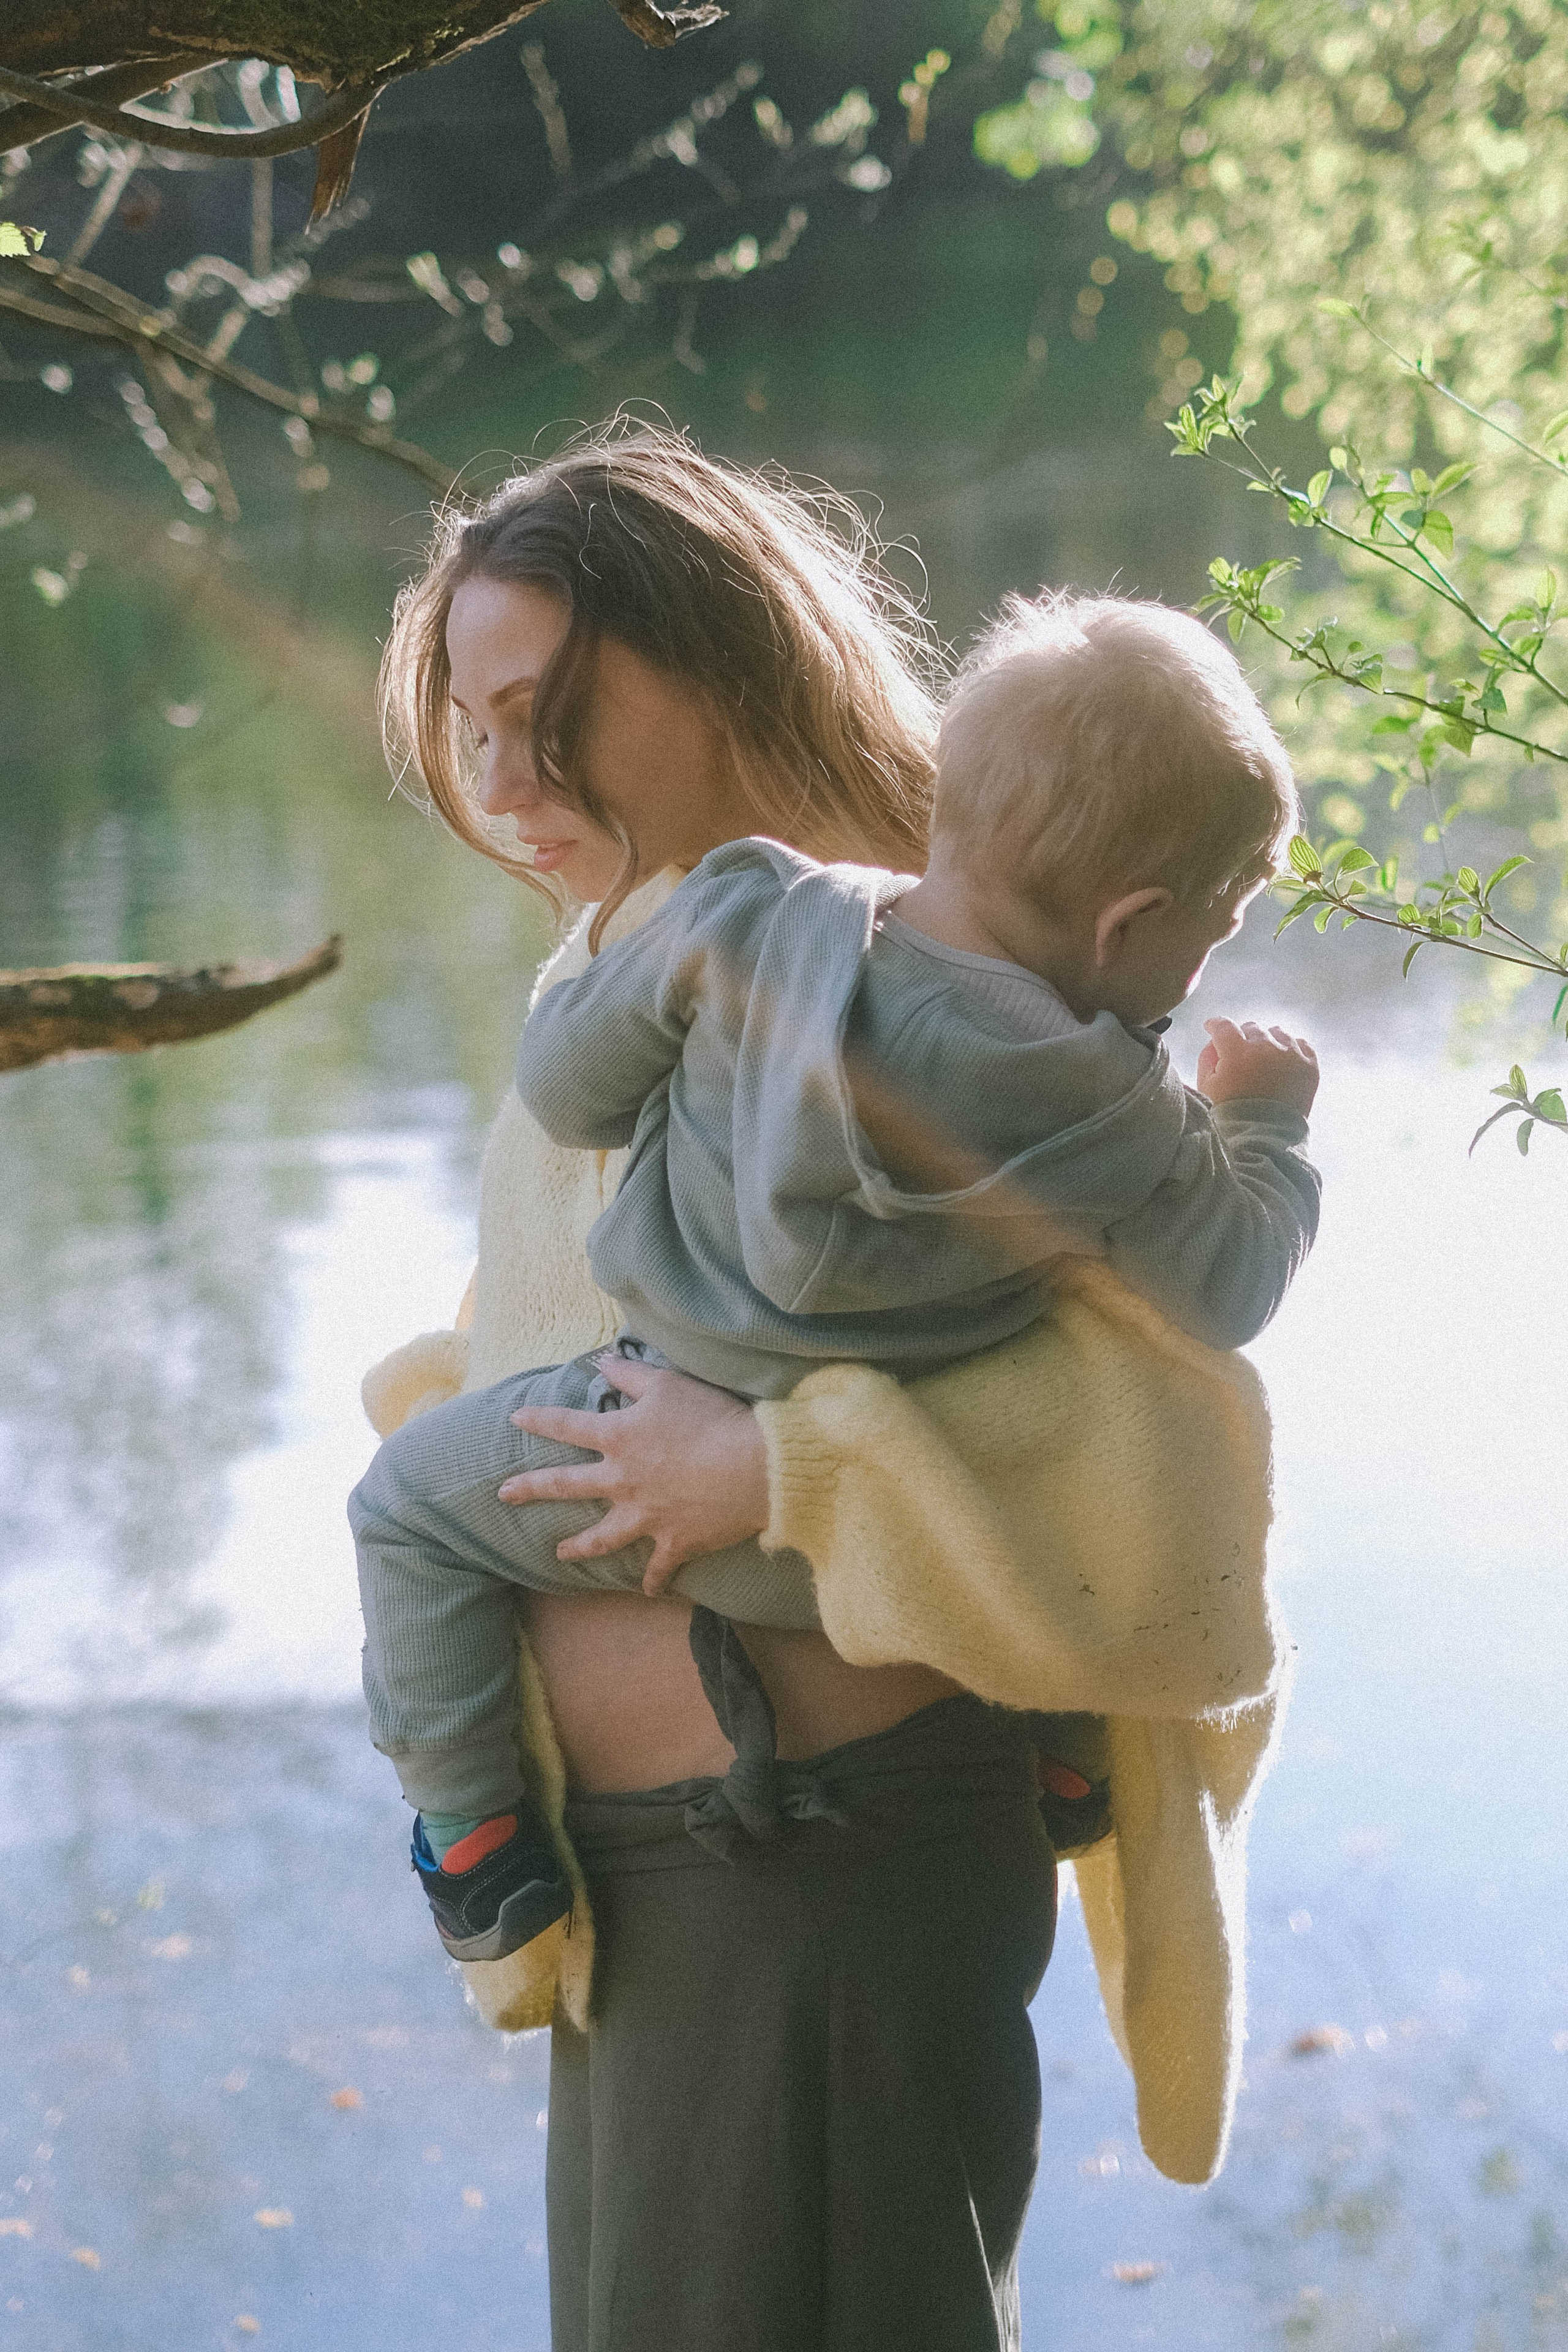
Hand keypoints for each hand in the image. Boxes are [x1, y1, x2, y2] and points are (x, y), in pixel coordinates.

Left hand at [498, 1354, 769, 1595]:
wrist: (754, 1467)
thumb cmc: (711, 1418)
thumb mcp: (668, 1383)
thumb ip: (630, 1372)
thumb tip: (599, 1361)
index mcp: (619, 1437)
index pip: (568, 1425)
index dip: (540, 1420)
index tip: (516, 1419)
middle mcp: (622, 1479)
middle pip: (567, 1484)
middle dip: (531, 1489)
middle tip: (503, 1495)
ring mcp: (645, 1515)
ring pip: (601, 1536)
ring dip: (578, 1546)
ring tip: (559, 1553)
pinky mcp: (674, 1541)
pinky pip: (659, 1568)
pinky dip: (654, 1580)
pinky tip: (648, 1591)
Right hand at [1196, 1017, 1318, 1115]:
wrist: (1264, 1141)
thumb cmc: (1230, 1116)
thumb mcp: (1207, 1087)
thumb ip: (1207, 1057)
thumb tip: (1214, 1042)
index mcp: (1238, 1053)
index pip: (1224, 1026)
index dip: (1214, 1024)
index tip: (1211, 1027)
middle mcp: (1266, 1049)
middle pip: (1251, 1028)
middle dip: (1242, 1038)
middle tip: (1238, 1054)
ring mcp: (1291, 1056)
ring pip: (1277, 1033)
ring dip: (1267, 1041)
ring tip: (1263, 1059)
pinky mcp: (1310, 1066)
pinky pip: (1301, 1044)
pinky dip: (1291, 1049)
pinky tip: (1283, 1061)